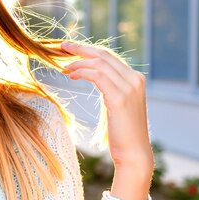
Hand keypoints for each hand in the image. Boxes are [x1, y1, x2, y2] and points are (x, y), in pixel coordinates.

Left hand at [61, 42, 153, 178]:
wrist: (134, 153)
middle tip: (62, 46)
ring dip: (78, 62)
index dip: (89, 50)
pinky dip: (81, 72)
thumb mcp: (118, 104)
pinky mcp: (120, 98)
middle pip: (104, 55)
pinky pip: (97, 76)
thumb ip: (111, 88)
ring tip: (64, 68)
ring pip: (99, 63)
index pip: (109, 57)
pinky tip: (71, 76)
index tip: (71, 48)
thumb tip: (95, 77)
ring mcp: (130, 87)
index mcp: (136, 79)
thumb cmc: (122, 133)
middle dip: (81, 49)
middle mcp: (135, 79)